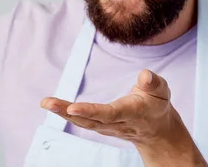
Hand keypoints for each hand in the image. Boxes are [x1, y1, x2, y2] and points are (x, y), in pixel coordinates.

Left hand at [41, 69, 172, 143]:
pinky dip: (65, 113)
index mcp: (132, 113)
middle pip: (90, 119)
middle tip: (47, 103)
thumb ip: (154, 83)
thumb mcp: (162, 92)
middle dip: (67, 112)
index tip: (73, 108)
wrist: (157, 131)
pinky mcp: (100, 125)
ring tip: (45, 103)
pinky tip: (51, 105)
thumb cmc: (156, 105)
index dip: (91, 111)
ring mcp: (107, 127)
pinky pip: (81, 120)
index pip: (109, 113)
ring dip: (62, 112)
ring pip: (82, 121)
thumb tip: (145, 74)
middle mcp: (116, 123)